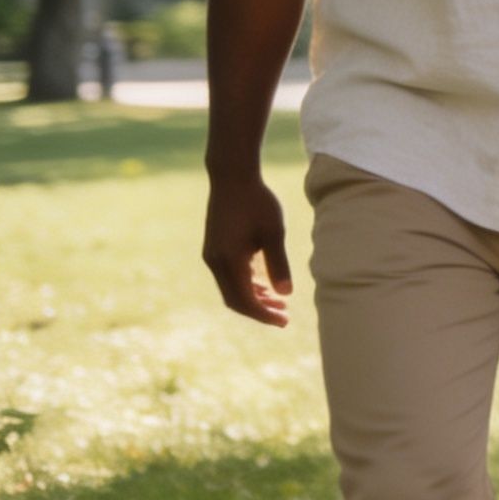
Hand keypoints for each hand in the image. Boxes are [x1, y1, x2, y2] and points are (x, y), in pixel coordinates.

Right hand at [202, 175, 292, 327]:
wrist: (232, 177)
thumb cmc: (257, 202)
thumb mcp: (274, 232)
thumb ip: (279, 264)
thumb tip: (286, 294)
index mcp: (229, 261)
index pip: (245, 301)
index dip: (264, 315)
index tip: (284, 322)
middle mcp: (215, 262)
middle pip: (235, 300)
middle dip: (259, 311)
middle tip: (284, 317)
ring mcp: (212, 256)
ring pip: (231, 289)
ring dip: (253, 298)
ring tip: (279, 303)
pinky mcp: (214, 248)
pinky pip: (228, 276)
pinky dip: (246, 285)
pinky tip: (265, 285)